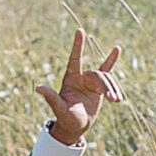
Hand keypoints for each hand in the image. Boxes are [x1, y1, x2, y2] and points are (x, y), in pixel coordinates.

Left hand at [36, 29, 122, 146]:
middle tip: (112, 99)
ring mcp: (90, 81)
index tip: (80, 30)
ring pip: (106, 79)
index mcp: (71, 78)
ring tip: (117, 100)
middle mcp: (81, 77)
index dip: (78, 45)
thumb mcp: (59, 108)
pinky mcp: (99, 87)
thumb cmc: (65, 118)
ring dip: (113, 88)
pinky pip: (107, 71)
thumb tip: (37, 88)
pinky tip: (117, 48)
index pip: (75, 59)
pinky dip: (111, 61)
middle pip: (97, 74)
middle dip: (106, 86)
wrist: (76, 126)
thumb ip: (51, 98)